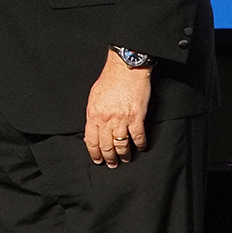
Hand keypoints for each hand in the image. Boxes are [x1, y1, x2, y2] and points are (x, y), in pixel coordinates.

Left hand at [83, 49, 150, 167]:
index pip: (91, 140)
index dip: (94, 153)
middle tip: (112, 164)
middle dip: (109, 158)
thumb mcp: (94, 97)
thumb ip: (94, 114)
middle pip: (106, 145)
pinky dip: (140, 145)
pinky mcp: (136, 117)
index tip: (97, 159)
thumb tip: (93, 130)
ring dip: (124, 155)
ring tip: (125, 159)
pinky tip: (140, 147)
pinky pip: (138, 137)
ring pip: (121, 145)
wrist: (125, 68)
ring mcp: (122, 119)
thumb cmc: (109, 80)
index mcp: (93, 114)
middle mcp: (106, 119)